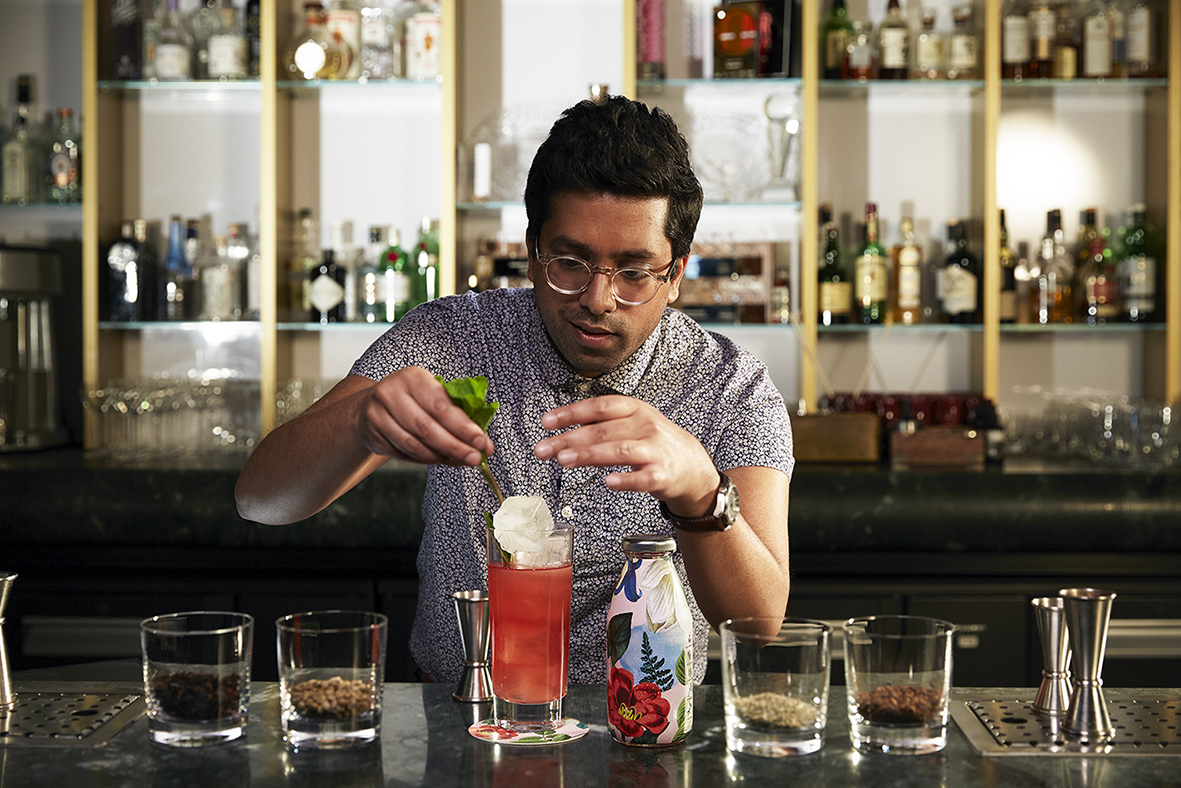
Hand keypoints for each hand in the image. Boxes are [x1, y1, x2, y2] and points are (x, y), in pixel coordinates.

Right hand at [354, 366, 493, 466]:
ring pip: (414, 445)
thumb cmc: (412, 397)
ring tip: (461, 461)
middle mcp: (390, 394)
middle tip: (475, 458)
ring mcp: (377, 416)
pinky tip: (443, 459)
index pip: (440, 406)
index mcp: (412, 378)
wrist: (372, 404)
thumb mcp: (432, 392)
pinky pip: (404, 454)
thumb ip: (456, 411)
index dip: (462, 427)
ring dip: (441, 457)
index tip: (481, 441)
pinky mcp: (373, 436)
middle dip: (455, 446)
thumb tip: (483, 441)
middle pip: (426, 428)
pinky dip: (427, 460)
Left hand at [533, 395, 718, 516]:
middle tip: (544, 448)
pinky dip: (625, 480)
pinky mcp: (662, 475)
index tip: (547, 422)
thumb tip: (561, 429)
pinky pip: (642, 478)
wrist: (692, 466)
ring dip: (589, 455)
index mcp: (634, 409)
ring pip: (618, 451)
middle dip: (569, 439)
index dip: (571, 413)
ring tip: (564, 460)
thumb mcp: (631, 423)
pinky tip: (608, 482)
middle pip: (602, 431)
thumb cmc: (654, 443)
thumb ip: (600, 425)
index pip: (598, 407)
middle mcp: (644, 426)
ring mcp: (655, 450)